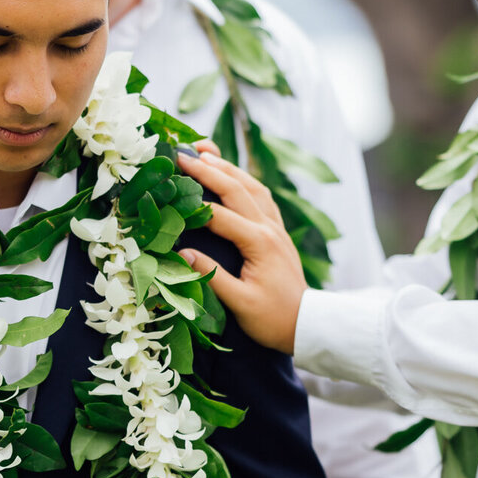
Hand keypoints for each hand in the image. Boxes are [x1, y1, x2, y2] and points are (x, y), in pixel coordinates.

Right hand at [176, 148, 305, 353]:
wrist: (305, 324)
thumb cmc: (272, 319)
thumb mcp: (240, 304)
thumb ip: (211, 277)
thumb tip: (183, 254)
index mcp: (259, 242)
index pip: (220, 214)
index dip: (195, 198)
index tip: (171, 181)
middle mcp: (269, 228)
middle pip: (237, 189)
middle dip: (209, 168)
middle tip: (183, 153)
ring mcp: (276, 227)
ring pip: (252, 187)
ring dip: (228, 168)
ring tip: (205, 153)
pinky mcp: (278, 232)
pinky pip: (262, 197)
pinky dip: (245, 181)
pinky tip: (233, 176)